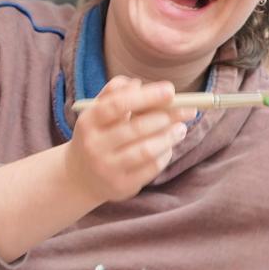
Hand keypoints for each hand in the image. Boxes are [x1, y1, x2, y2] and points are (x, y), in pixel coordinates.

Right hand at [65, 77, 187, 205]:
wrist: (80, 177)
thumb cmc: (97, 136)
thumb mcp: (98, 112)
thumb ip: (115, 93)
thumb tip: (138, 83)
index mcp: (88, 122)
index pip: (117, 105)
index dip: (146, 97)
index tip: (171, 90)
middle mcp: (95, 146)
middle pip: (136, 128)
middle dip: (167, 117)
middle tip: (188, 110)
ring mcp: (107, 168)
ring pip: (146, 150)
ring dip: (169, 137)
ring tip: (181, 128)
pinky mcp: (122, 186)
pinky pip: (151, 168)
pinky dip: (165, 154)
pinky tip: (169, 147)